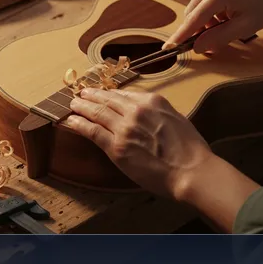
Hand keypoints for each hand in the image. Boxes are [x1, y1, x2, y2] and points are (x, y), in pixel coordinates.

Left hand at [66, 88, 213, 199]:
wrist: (191, 171)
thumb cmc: (189, 150)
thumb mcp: (175, 118)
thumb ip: (156, 112)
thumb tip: (145, 112)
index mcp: (152, 101)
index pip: (123, 94)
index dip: (109, 93)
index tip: (101, 93)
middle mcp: (135, 110)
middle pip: (107, 100)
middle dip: (91, 95)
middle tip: (81, 93)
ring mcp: (124, 128)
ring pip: (97, 113)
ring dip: (82, 107)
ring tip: (73, 104)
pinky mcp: (116, 146)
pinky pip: (92, 131)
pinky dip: (79, 124)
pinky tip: (72, 121)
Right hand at [163, 0, 262, 53]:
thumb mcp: (247, 26)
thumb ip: (220, 37)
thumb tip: (198, 48)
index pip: (193, 20)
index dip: (180, 36)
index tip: (168, 48)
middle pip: (192, 14)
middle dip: (198, 30)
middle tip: (213, 41)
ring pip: (197, 7)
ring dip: (206, 21)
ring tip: (228, 24)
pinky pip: (204, 0)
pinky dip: (211, 12)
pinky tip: (227, 14)